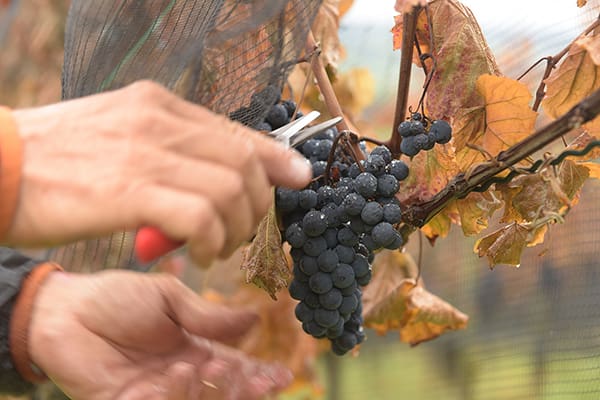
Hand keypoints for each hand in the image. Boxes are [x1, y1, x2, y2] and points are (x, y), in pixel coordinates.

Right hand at [8, 81, 310, 264]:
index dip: (275, 157)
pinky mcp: (130, 189)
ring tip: (216, 250)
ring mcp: (146, 152)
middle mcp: (159, 120)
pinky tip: (198, 256)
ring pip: (232, 189)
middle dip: (256, 205)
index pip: (235, 131)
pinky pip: (202, 216)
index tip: (298, 177)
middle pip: (245, 162)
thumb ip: (168, 152)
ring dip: (236, 229)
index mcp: (158, 104)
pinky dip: (211, 241)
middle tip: (239, 234)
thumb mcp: (119, 139)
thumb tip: (212, 185)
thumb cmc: (57, 161)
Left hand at [29, 270, 292, 399]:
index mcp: (193, 349)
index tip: (281, 377)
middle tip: (243, 374)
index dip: (258, 376)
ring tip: (195, 366)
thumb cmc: (117, 296)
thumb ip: (208, 315)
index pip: (234, 369)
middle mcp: (179, 376)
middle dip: (239, 390)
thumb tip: (254, 319)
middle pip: (221, 395)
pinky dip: (167, 398)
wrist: (67, 308)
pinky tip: (168, 376)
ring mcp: (154, 393)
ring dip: (203, 392)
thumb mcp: (170, 298)